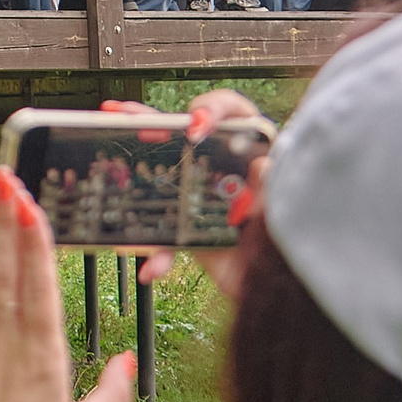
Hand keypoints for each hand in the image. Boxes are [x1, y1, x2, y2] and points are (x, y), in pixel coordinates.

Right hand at [105, 92, 272, 297]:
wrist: (282, 291)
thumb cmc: (295, 246)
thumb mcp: (291, 209)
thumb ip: (277, 186)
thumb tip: (263, 163)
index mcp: (255, 154)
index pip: (234, 113)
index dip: (212, 110)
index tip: (196, 126)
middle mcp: (225, 170)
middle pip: (184, 135)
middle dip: (149, 121)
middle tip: (123, 115)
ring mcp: (203, 199)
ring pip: (163, 176)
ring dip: (132, 170)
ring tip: (106, 161)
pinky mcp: (190, 231)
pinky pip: (163, 236)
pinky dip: (155, 253)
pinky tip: (154, 266)